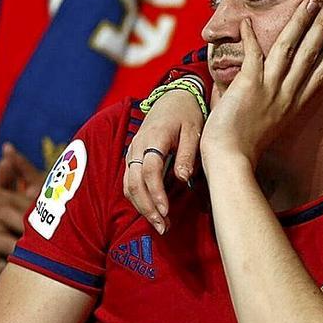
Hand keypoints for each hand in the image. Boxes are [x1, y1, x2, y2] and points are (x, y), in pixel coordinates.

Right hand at [123, 89, 203, 232]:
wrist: (174, 97)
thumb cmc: (188, 113)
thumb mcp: (194, 130)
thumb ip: (187, 154)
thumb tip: (182, 178)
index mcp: (153, 138)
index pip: (149, 170)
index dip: (156, 193)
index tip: (166, 210)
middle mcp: (137, 146)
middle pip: (134, 182)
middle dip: (147, 207)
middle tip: (162, 226)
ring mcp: (132, 151)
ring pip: (128, 185)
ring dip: (141, 206)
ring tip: (159, 223)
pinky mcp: (133, 156)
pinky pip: (129, 181)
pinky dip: (138, 198)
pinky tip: (151, 210)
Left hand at [200, 0, 322, 168]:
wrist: (230, 157)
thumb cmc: (245, 145)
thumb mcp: (271, 123)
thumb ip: (275, 102)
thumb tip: (271, 87)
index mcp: (295, 104)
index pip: (321, 72)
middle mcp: (288, 93)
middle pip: (311, 53)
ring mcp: (270, 88)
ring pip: (289, 48)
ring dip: (301, 22)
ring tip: (310, 2)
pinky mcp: (250, 84)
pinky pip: (253, 54)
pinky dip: (251, 36)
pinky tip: (250, 20)